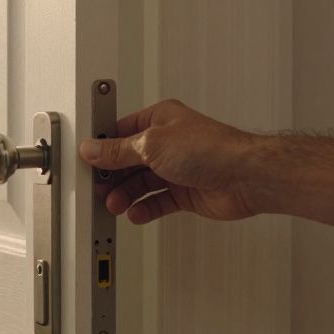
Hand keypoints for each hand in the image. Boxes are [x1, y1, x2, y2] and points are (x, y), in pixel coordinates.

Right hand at [78, 99, 261, 223]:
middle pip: (129, 161)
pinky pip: (158, 202)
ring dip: (126, 195)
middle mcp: (168, 143)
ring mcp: (177, 168)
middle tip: (98, 188)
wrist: (245, 176)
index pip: (121, 132)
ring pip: (142, 184)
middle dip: (113, 176)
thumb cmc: (212, 148)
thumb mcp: (152, 144)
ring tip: (115, 204)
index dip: (103, 148)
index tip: (88, 161)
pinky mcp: (186, 192)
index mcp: (160, 120)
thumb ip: (119, 151)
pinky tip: (136, 213)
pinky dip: (145, 209)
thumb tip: (94, 149)